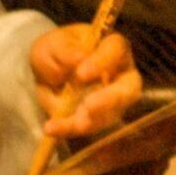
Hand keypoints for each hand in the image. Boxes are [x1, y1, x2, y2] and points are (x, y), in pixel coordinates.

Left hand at [31, 23, 142, 141]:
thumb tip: (80, 58)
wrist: (47, 71)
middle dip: (110, 99)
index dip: (101, 62)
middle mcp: (120, 73)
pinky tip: (52, 129)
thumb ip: (65, 51)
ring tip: (75, 124)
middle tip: (89, 107)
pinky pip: (90, 126)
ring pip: (112, 113)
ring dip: (93, 121)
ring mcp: (113, 99)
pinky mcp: (99, 117)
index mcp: (111, 46)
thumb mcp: (52, 45)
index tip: (80, 74)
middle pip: (129, 87)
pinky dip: (71, 129)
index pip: (115, 50)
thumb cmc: (56, 51)